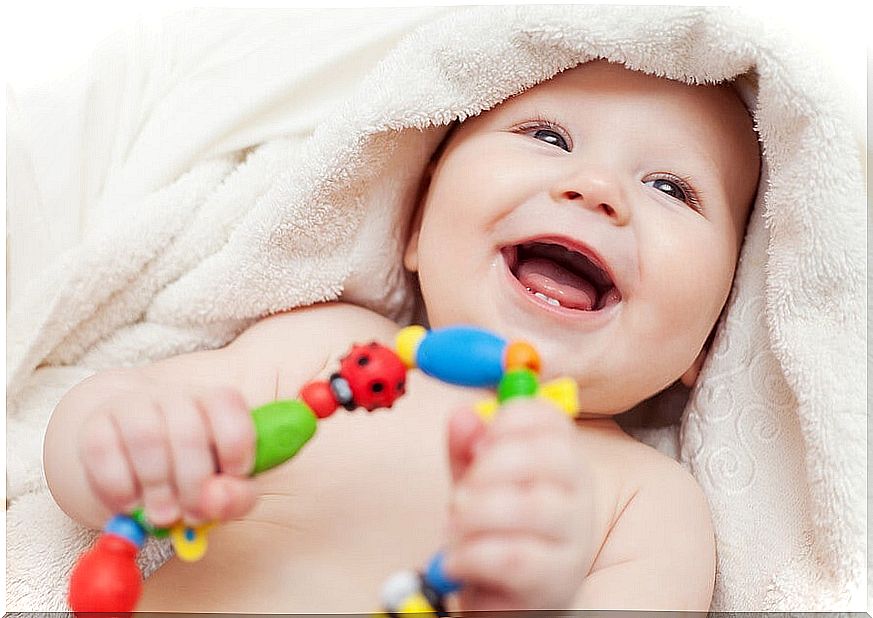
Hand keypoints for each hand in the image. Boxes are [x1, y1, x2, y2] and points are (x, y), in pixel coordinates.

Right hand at [77, 373, 257, 527]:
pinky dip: (118, 486)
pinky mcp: (94, 424)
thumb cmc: (187, 475)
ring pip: (146, 436)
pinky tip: (129, 503)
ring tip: (161, 515)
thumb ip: (234, 497)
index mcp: (213, 402)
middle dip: (193, 484)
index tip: (232, 477)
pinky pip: (101, 449)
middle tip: (191, 515)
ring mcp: (131, 405)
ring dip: (157, 486)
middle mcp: (174, 395)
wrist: (126, 462)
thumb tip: (217, 501)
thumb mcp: (221, 489)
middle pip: (187, 431)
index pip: (227, 404)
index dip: (235, 446)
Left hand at [443, 399, 593, 609]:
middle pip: (550, 455)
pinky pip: (516, 558)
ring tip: (454, 528)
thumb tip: (462, 416)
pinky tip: (456, 561)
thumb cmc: (494, 531)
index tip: (477, 444)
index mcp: (560, 459)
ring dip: (478, 513)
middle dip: (491, 467)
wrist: (501, 596)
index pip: (550, 419)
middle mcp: (578, 493)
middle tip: (459, 492)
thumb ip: (466, 449)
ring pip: (532, 507)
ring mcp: (574, 538)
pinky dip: (473, 556)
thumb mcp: (476, 482)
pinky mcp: (557, 580)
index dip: (508, 421)